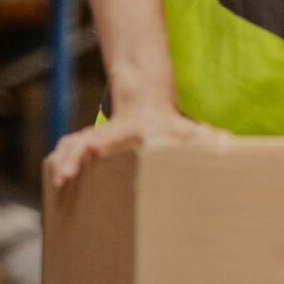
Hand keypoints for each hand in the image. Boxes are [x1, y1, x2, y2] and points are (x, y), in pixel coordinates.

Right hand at [46, 103, 230, 188]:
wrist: (146, 100)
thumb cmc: (171, 124)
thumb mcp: (188, 129)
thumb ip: (205, 138)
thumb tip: (228, 144)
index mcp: (134, 130)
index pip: (117, 135)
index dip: (105, 142)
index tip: (96, 148)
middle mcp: (111, 131)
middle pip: (87, 139)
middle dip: (74, 154)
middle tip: (64, 174)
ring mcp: (97, 135)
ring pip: (73, 143)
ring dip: (63, 160)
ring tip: (57, 181)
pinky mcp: (88, 143)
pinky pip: (69, 149)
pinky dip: (60, 162)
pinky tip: (55, 182)